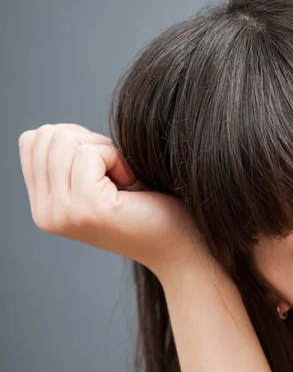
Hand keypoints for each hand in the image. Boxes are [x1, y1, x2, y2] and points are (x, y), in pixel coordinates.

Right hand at [18, 123, 204, 278]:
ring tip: (125, 180)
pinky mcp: (87, 208)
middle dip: (89, 142)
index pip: (32, 140)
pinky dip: (117, 158)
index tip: (104, 166)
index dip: (75, 139)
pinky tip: (132, 183)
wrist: (181, 241)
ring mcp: (63, 213)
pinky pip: (89, 153)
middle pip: (48, 136)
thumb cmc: (149, 204)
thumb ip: (67, 160)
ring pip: (65, 141)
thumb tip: (51, 130)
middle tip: (118, 173)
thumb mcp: (97, 179)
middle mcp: (45, 214)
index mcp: (44, 206)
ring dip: (105, 151)